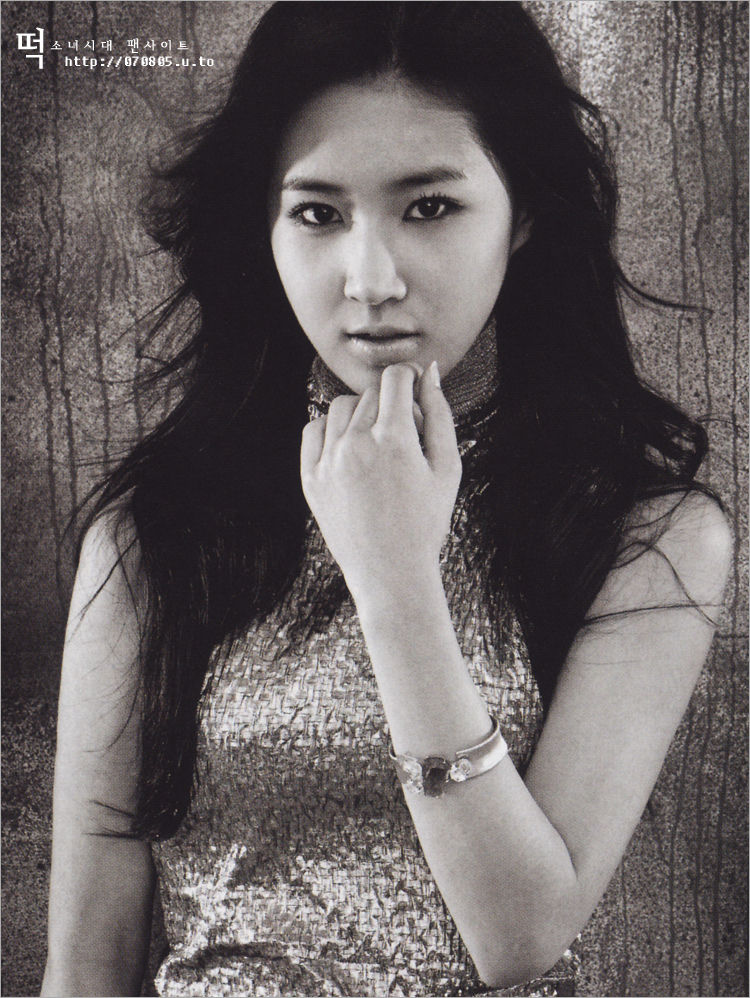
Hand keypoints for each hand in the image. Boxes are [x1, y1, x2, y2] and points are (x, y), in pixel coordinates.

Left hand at [300, 362, 461, 603]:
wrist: (391, 574)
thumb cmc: (426, 522)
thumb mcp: (447, 467)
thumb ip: (440, 414)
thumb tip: (430, 373)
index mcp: (394, 439)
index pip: (395, 378)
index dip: (409, 379)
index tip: (413, 392)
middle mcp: (357, 444)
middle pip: (370, 394)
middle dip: (389, 403)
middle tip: (404, 435)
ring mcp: (329, 461)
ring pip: (341, 407)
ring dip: (360, 414)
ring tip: (377, 445)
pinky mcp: (311, 478)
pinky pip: (313, 430)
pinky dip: (331, 431)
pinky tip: (349, 449)